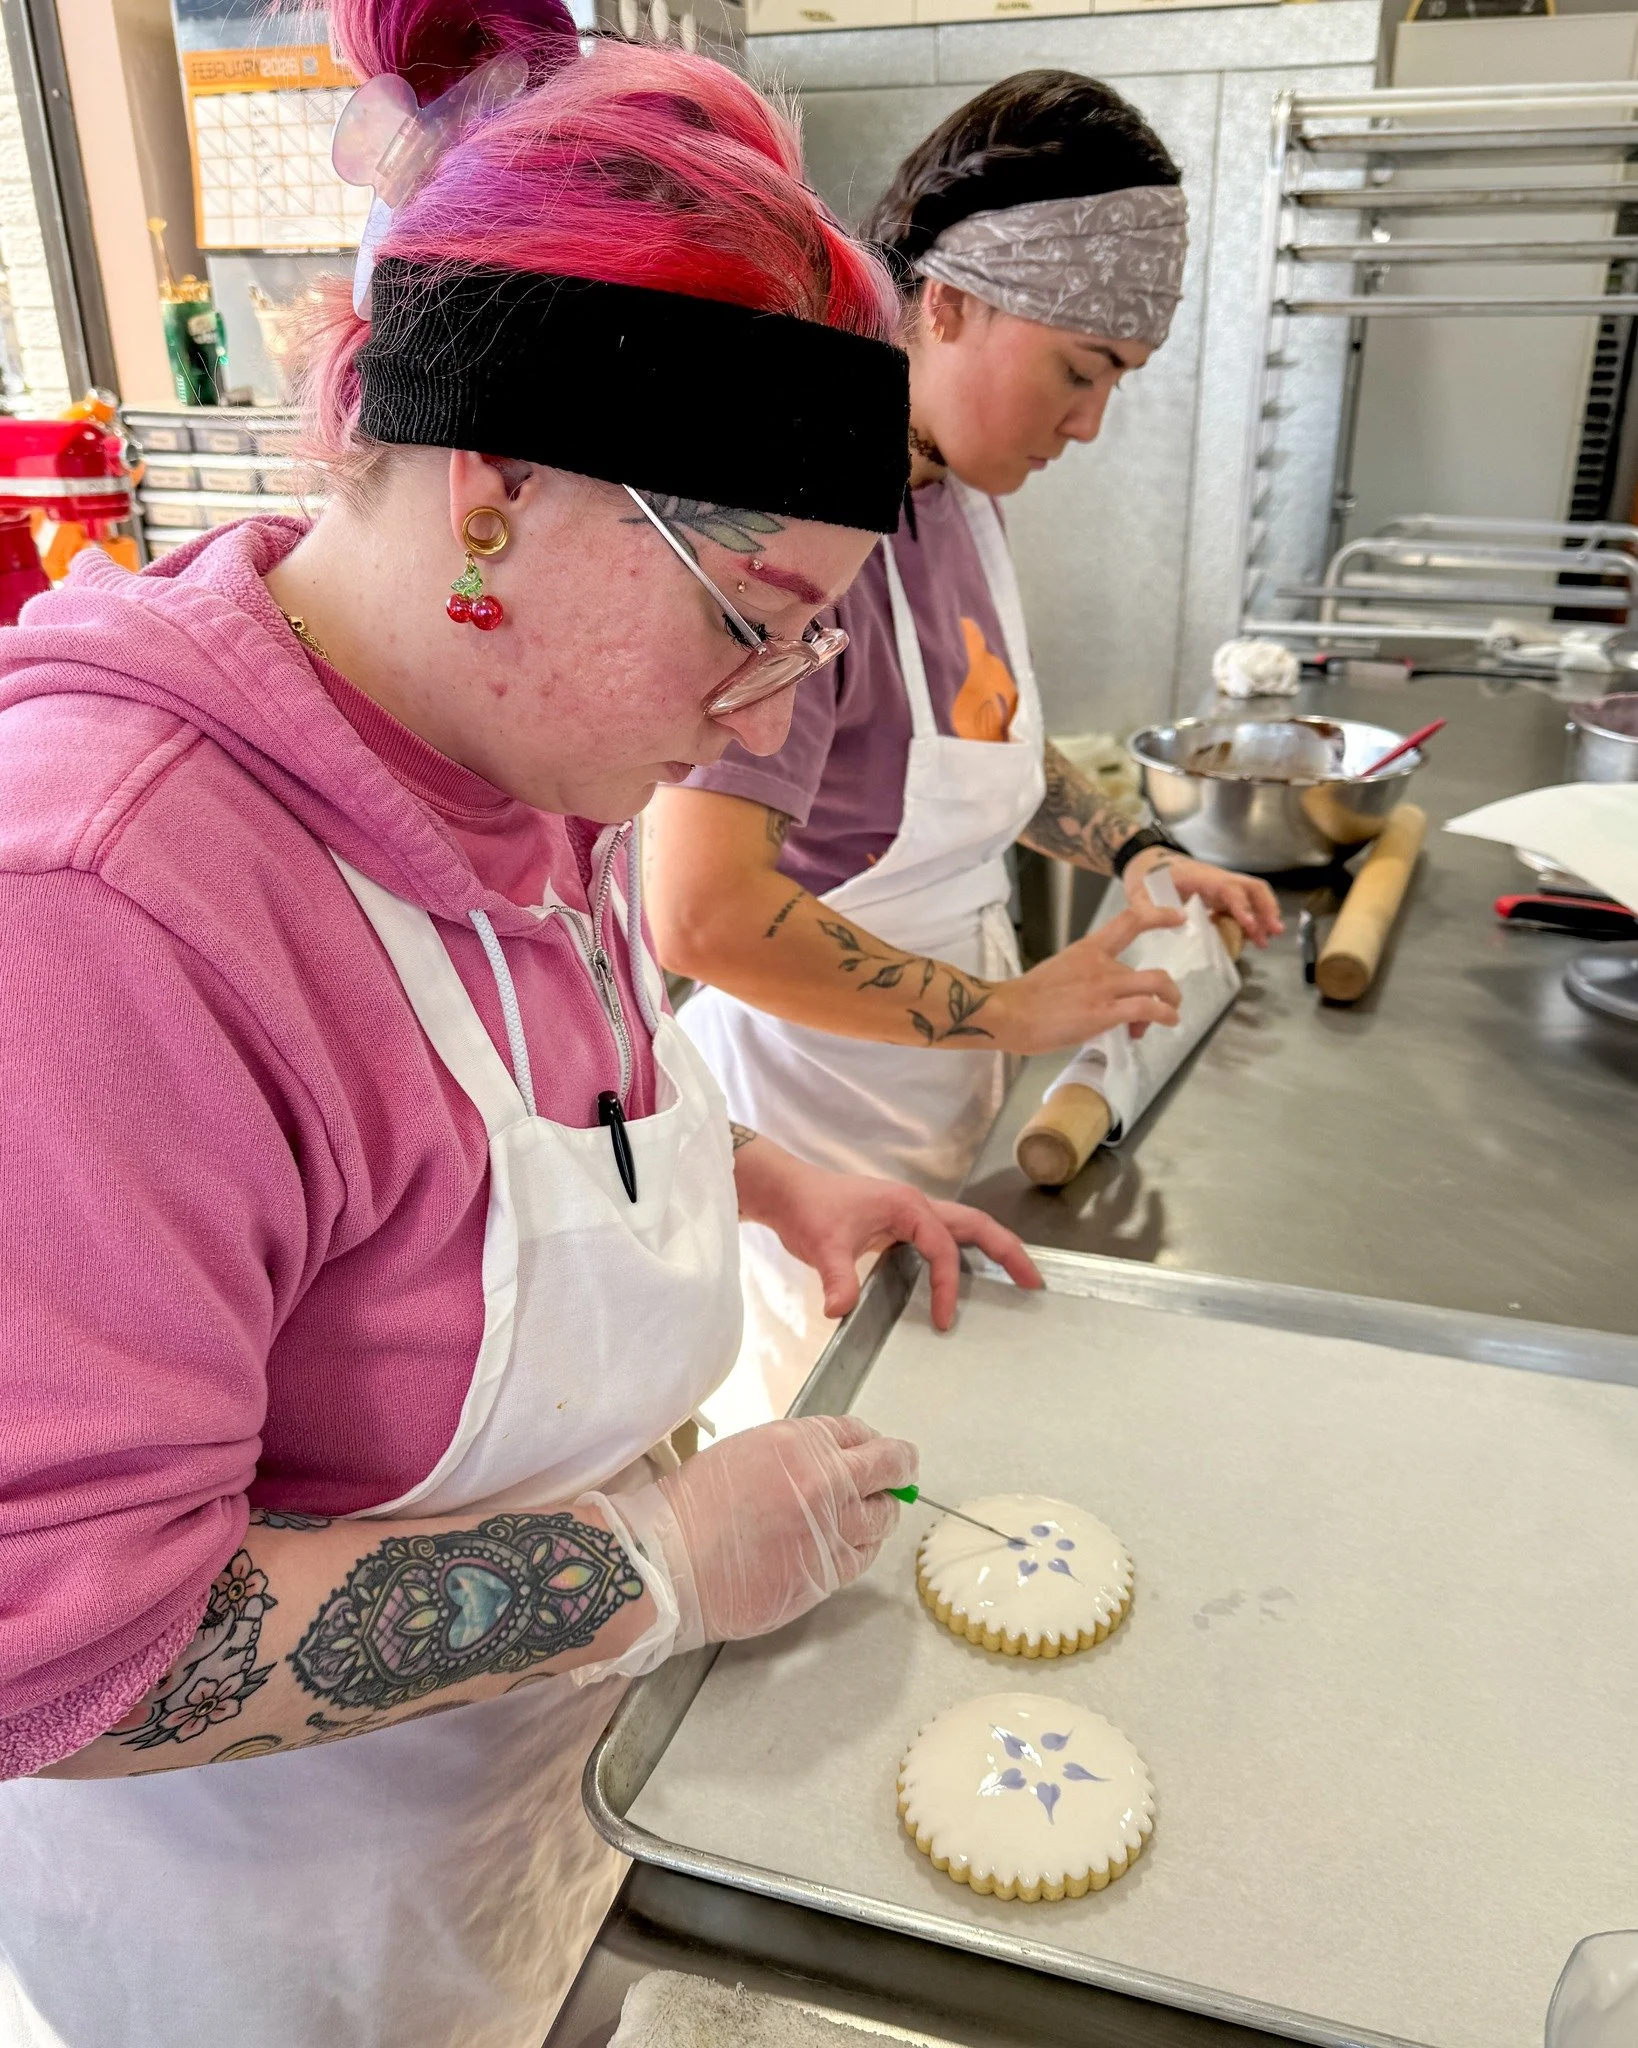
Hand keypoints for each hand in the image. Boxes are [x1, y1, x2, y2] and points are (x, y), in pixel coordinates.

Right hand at [609, 1415, 917, 1648]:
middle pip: (888, 1470)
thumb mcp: (748, 1451)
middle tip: (902, 1476)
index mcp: (802, 1443)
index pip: (860, 1434)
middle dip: (900, 1471)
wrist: (670, 1563)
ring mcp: (831, 1531)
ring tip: (873, 1513)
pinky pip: (861, 1557)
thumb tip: (833, 1461)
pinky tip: (848, 1545)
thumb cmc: (694, 1507)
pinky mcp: (827, 1574)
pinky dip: (861, 1547)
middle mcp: (825, 1483)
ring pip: (882, 1518)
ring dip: (881, 1513)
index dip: (873, 1443)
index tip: (878, 1451)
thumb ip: (798, 1453)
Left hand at [736, 1139, 1042, 1329]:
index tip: (946, 1320)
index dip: (948, 1285)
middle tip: (1033, 1281)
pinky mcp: (901, 1225)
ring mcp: (910, 1214)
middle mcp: (916, 1205)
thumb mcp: (822, 1245)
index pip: (943, 1248)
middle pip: (976, 1225)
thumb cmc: (808, 1210)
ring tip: (1019, 1275)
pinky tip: (972, 1276)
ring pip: (965, 1227)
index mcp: (907, 1206)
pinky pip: (946, 1238)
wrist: (787, 1192)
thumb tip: (839, 1311)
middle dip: (1007, 1251)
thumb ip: (836, 1278)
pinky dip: (967, 1253)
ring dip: (993, 1248)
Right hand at [989, 900, 1186, 1055]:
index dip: (1159, 917)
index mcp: (1088, 949)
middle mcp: (1101, 964)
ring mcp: (1104, 988)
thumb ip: (1086, 980)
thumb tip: (1102, 1002)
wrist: (1009, 1013)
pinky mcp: (1104, 1013)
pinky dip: (1165, 1016)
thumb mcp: (1061, 973)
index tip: (1177, 917)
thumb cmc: (1028, 999)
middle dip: (1167, 991)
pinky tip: (1167, 1022)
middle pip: (1154, 971)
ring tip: (1169, 1017)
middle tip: (1160, 1008)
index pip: (1130, 922)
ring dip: (1171, 1002)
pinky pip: (1148, 1009)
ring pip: (1157, 986)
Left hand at [1123, 847, 1282, 946]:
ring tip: (1267, 940)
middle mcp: (1216, 878)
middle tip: (1274, 932)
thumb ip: (1149, 909)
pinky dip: (1252, 919)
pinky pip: (1242, 904)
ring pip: (1252, 895)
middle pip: (1252, 887)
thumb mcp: (1137, 894)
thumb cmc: (1143, 878)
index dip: (1241, 906)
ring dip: (1264, 915)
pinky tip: (1253, 938)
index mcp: (1199, 877)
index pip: (1228, 888)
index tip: (1250, 925)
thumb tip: (1180, 920)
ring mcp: (1220, 886)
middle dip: (1266, 908)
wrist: (1144, 864)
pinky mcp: (1219, 895)